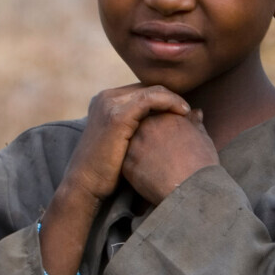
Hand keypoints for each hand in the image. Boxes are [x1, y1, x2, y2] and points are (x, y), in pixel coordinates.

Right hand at [39, 84, 189, 274]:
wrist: (85, 186)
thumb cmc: (108, 172)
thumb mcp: (124, 143)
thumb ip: (140, 129)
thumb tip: (163, 125)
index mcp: (106, 101)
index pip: (142, 91)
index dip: (165, 99)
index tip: (183, 112)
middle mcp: (106, 97)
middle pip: (147, 88)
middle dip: (170, 97)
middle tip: (190, 111)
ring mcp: (110, 104)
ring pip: (152, 90)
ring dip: (174, 98)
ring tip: (188, 112)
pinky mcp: (117, 115)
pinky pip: (151, 99)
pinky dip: (170, 102)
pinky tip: (183, 113)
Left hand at [123, 108, 218, 203]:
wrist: (193, 190)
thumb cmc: (202, 165)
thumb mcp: (203, 139)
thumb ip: (195, 123)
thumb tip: (196, 113)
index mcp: (166, 116)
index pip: (159, 116)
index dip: (166, 130)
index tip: (172, 143)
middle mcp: (148, 126)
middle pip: (143, 127)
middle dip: (151, 138)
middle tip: (165, 155)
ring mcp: (135, 145)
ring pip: (134, 144)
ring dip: (142, 152)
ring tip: (159, 166)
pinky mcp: (127, 164)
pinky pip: (128, 163)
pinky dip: (137, 169)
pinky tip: (151, 177)